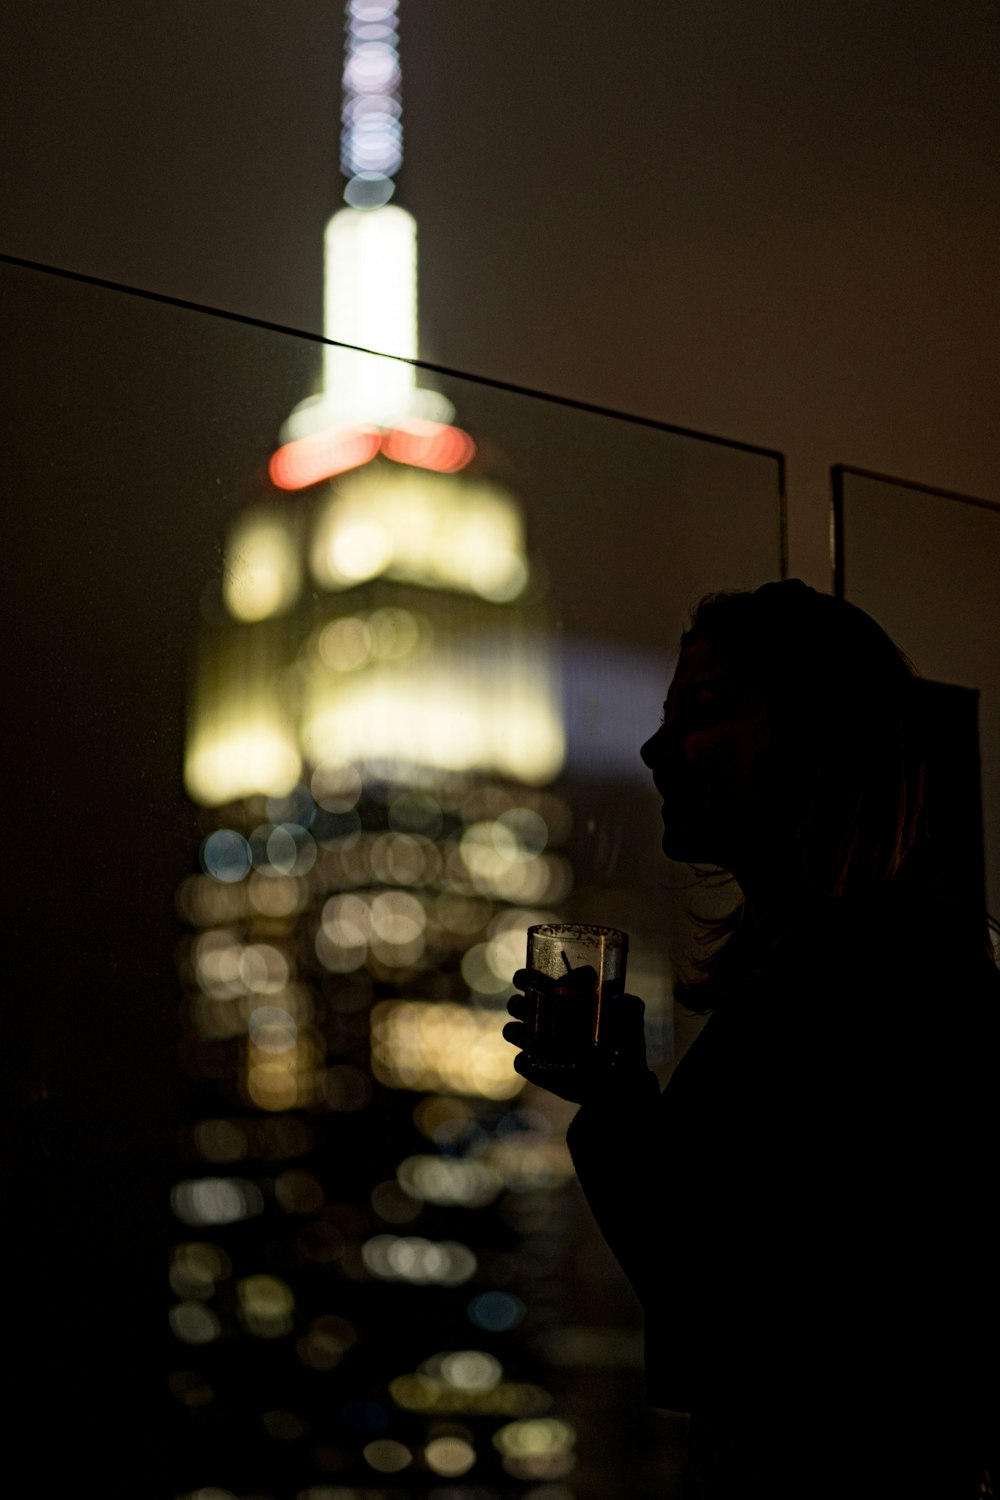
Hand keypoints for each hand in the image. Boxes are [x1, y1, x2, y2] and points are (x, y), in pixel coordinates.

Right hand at [503, 967, 649, 1105]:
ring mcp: (539, 1045)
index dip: (528, 976)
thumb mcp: (631, 1017)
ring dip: (514, 1029)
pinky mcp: (538, 1070)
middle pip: (517, 1003)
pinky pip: (521, 1063)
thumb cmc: (624, 1041)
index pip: (535, 979)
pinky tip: (537, 1061)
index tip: (535, 978)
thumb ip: (629, 1004)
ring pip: (512, 1030)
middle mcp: (545, 1019)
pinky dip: (525, 1062)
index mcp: (561, 998)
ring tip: (526, 1033)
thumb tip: (623, 998)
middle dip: (517, 1002)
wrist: (621, 1082)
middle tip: (525, 1005)